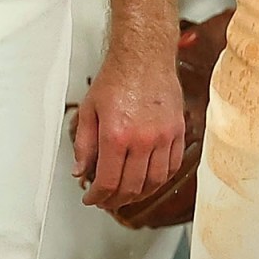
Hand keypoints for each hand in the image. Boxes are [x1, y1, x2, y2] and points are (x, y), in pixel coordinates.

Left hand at [74, 39, 184, 211]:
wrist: (144, 57)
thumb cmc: (116, 79)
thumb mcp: (88, 110)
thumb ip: (83, 145)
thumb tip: (80, 172)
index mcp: (116, 135)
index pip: (108, 181)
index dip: (98, 197)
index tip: (92, 199)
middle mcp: (143, 139)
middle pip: (132, 187)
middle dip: (116, 200)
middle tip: (106, 201)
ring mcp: (164, 137)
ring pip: (154, 182)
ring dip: (139, 195)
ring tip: (126, 195)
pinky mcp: (178, 132)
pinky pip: (172, 167)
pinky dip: (160, 180)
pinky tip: (148, 180)